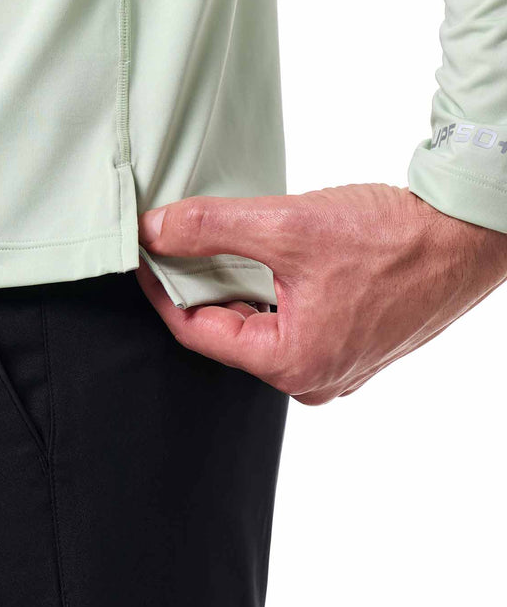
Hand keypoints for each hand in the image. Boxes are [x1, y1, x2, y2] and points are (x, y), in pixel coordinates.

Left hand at [135, 183, 506, 404]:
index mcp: (291, 364)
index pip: (197, 332)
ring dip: (237, 288)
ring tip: (222, 247)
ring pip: (260, 327)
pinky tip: (270, 261)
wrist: (463, 237)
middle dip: (200, 287)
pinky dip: (272, 294)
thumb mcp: (287, 226)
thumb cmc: (390, 239)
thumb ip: (211, 227)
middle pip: (228, 332)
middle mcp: (312, 379)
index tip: (142, 255)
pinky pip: (292, 325)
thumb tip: (154, 229)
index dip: (161, 290)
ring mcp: (336, 368)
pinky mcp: (353, 347)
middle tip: (178, 243)